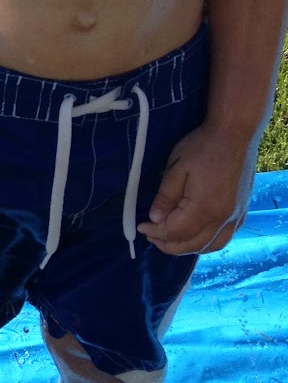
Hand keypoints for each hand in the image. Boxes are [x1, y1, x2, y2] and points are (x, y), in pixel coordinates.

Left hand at [138, 125, 254, 255]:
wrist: (234, 135)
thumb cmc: (202, 148)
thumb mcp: (176, 168)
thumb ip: (165, 197)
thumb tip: (155, 219)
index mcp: (204, 208)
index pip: (176, 232)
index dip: (156, 233)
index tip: (141, 227)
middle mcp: (222, 219)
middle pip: (192, 244)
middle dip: (168, 244)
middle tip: (151, 235)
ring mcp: (235, 218)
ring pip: (210, 246)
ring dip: (187, 247)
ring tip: (169, 239)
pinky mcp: (241, 213)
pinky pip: (222, 238)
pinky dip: (206, 243)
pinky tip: (194, 235)